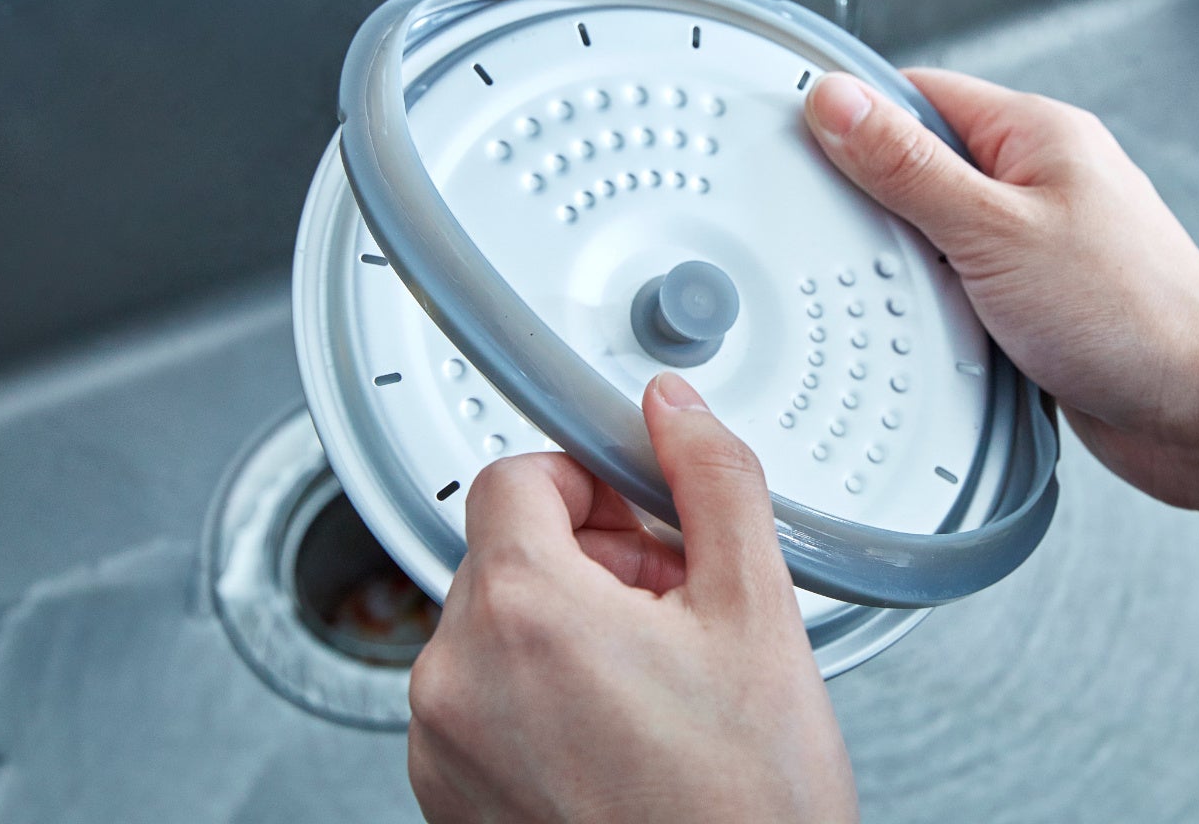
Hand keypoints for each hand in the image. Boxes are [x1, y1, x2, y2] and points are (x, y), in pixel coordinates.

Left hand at [407, 373, 856, 823]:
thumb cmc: (744, 807)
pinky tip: (622, 733)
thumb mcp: (757, 614)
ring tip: (656, 680)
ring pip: (494, 629)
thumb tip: (674, 414)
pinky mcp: (446, 803)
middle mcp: (455, 679)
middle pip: (505, 553)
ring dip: (568, 628)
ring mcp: (441, 750)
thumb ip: (712, 482)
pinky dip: (540, 696)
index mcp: (522, 613)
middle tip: (674, 605)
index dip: (589, 481)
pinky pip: (481, 703)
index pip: (513, 476)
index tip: (638, 516)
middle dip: (592, 559)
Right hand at [804, 69, 1198, 556]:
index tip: (799, 134)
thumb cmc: (1134, 316)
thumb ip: (908, 166)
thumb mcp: (993, 230)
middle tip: (844, 231)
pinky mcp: (1036, 298)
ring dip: (911, 261)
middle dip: (877, 198)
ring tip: (904, 287)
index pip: (918, 92)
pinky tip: (932, 328)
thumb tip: (839, 102)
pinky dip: (939, 305)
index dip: (854, 111)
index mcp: (1035, 134)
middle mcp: (1040, 179)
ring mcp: (1038, 240)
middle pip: (922, 162)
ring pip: (938, 231)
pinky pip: (962, 284)